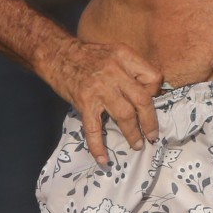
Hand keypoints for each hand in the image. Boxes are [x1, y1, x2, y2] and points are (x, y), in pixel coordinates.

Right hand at [47, 37, 161, 164]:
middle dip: (150, 122)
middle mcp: (114, 71)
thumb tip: (149, 93)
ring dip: (133, 134)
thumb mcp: (115, 52)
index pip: (152, 78)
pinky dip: (98, 146)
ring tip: (137, 145)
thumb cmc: (89, 56)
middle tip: (152, 135)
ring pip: (124, 116)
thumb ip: (131, 69)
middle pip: (142, 100)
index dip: (155, 92)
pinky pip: (93, 129)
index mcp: (125, 56)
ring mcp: (98, 88)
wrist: (57, 54)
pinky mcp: (84, 102)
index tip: (150, 101)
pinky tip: (103, 159)